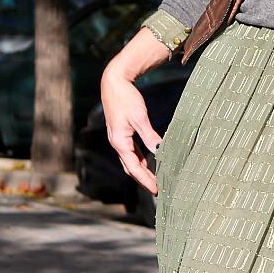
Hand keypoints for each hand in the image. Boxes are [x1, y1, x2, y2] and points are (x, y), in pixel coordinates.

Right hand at [101, 67, 162, 195]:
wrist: (113, 83)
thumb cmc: (126, 98)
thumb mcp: (139, 117)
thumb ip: (149, 135)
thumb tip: (160, 150)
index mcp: (120, 142)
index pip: (134, 167)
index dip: (146, 180)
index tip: (157, 190)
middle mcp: (117, 143)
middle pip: (131, 168)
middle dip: (144, 179)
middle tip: (159, 189)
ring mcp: (118, 139)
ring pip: (131, 161)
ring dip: (142, 171)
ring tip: (156, 179)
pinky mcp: (121, 133)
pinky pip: (131, 152)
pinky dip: (140, 160)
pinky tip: (150, 162)